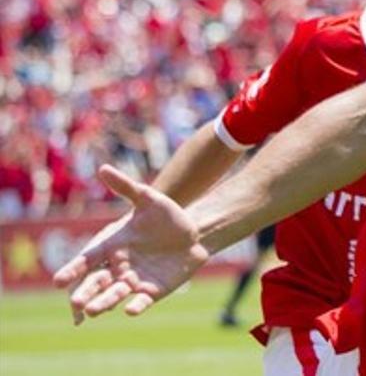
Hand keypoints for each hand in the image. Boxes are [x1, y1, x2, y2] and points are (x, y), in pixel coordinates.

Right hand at [53, 164, 209, 323]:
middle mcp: (118, 267)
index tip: (58, 281)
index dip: (73, 270)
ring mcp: (135, 280)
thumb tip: (102, 168)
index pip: (87, 260)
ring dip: (103, 303)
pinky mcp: (153, 291)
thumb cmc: (166, 214)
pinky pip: (142, 302)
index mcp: (111, 246)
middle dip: (84, 293)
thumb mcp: (147, 198)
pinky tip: (130, 310)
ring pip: (114, 295)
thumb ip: (125, 187)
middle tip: (73, 303)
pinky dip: (136, 307)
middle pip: (96, 283)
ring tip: (92, 311)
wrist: (193, 231)